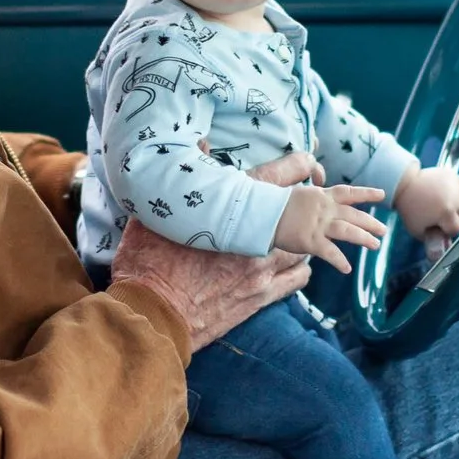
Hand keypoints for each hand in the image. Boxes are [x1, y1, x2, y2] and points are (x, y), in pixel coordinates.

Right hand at [110, 152, 327, 352]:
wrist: (154, 315)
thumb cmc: (149, 263)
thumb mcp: (158, 214)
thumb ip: (185, 178)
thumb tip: (203, 143)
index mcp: (232, 208)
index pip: (281, 175)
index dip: (301, 164)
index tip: (308, 163)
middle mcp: (255, 236)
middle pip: (300, 210)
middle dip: (305, 203)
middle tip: (300, 200)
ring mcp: (262, 268)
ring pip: (303, 245)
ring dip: (301, 238)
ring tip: (290, 235)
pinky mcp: (262, 296)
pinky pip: (298, 278)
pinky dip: (299, 268)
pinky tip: (290, 265)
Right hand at [273, 180, 387, 273]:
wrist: (260, 213)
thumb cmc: (275, 203)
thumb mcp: (297, 190)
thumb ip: (312, 192)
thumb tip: (319, 188)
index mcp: (322, 196)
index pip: (349, 193)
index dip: (366, 193)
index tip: (381, 194)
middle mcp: (324, 209)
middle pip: (353, 215)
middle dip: (370, 222)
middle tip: (383, 230)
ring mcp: (318, 225)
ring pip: (348, 231)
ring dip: (363, 238)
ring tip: (375, 245)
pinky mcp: (310, 241)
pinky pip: (330, 252)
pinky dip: (339, 261)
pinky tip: (347, 268)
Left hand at [394, 165, 458, 253]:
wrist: (404, 184)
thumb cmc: (410, 208)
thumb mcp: (418, 230)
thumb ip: (432, 242)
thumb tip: (444, 250)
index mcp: (446, 212)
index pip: (456, 229)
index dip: (445, 230)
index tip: (436, 226)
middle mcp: (455, 199)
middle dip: (450, 218)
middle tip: (435, 215)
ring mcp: (455, 186)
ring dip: (455, 205)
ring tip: (439, 204)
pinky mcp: (454, 176)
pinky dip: (456, 192)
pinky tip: (445, 194)